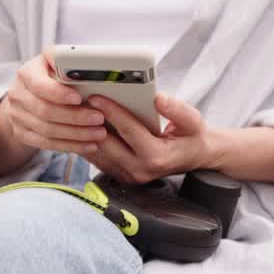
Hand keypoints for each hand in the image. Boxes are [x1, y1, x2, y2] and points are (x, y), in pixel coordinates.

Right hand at [0, 51, 108, 153]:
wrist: (26, 95)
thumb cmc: (50, 75)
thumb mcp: (55, 62)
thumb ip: (67, 60)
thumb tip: (88, 60)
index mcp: (27, 73)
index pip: (40, 85)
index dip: (58, 93)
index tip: (78, 98)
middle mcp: (17, 95)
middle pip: (45, 111)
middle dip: (75, 116)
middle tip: (99, 118)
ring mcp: (16, 116)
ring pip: (47, 130)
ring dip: (77, 134)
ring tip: (99, 133)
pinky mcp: (21, 133)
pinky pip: (46, 144)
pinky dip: (70, 146)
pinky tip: (88, 145)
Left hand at [86, 93, 213, 183]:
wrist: (193, 158)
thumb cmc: (192, 137)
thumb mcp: (193, 122)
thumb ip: (177, 110)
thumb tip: (157, 98)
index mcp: (156, 157)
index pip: (128, 131)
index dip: (111, 111)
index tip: (96, 97)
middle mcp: (139, 170)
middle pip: (107, 143)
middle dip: (93, 121)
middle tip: (81, 102)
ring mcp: (127, 176)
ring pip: (97, 153)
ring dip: (87, 132)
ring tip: (80, 111)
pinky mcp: (119, 176)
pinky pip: (97, 159)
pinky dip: (89, 142)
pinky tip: (85, 126)